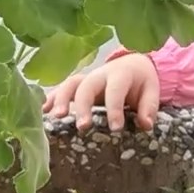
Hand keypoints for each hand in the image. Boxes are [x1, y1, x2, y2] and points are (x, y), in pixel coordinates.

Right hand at [44, 53, 159, 130]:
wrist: (132, 63)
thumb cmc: (140, 81)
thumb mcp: (151, 90)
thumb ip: (148, 107)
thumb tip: (145, 125)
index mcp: (120, 74)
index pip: (115, 90)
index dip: (115, 108)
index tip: (115, 128)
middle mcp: (100, 74)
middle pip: (87, 86)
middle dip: (83, 106)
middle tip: (82, 126)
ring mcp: (86, 78)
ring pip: (70, 84)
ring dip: (61, 100)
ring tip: (56, 117)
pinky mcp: (77, 85)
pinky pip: (61, 89)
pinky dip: (51, 99)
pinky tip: (42, 113)